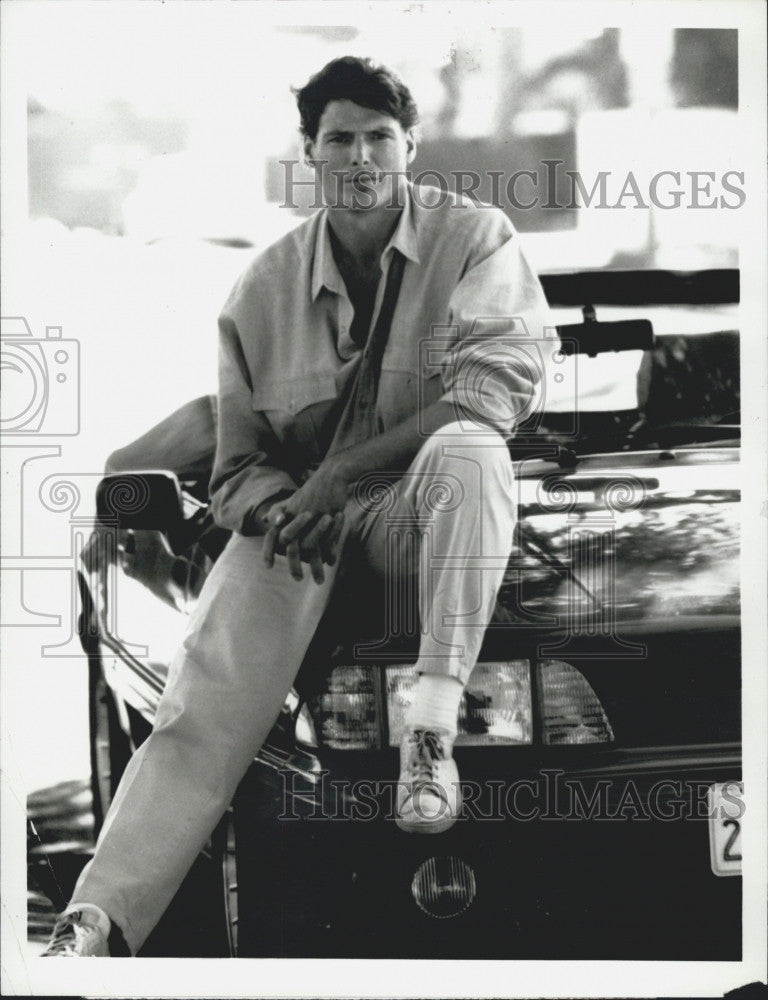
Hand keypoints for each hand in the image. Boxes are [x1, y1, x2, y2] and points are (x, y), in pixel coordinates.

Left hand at [263, 461, 348, 582]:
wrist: (331, 475)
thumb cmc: (312, 490)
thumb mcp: (293, 500)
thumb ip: (279, 511)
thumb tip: (265, 520)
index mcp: (286, 514)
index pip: (272, 535)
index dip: (268, 551)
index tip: (268, 566)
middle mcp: (296, 517)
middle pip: (291, 546)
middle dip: (294, 565)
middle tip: (297, 579)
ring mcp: (312, 518)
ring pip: (311, 546)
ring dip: (315, 565)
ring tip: (319, 580)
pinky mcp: (327, 517)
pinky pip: (327, 540)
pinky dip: (329, 553)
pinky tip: (331, 563)